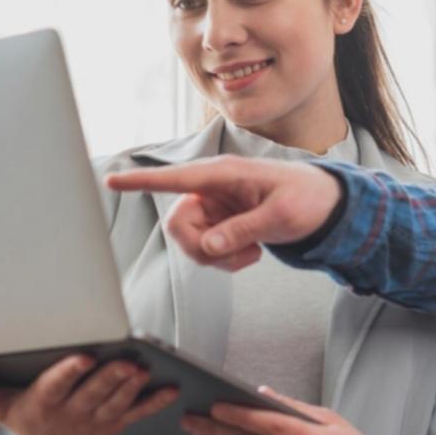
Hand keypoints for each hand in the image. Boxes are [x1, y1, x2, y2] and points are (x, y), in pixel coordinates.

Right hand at [0, 356, 178, 434]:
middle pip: (93, 394)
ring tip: (143, 369)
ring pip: (117, 403)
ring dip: (132, 388)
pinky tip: (171, 390)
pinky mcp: (117, 424)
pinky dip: (155, 403)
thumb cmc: (28, 423)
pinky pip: (138, 414)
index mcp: (44, 404)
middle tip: (126, 363)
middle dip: (110, 378)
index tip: (83, 357)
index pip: (57, 386)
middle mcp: (72, 413)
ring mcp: (97, 420)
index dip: (70, 373)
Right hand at [106, 156, 342, 271]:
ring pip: (190, 242)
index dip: (142, 181)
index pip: (176, 177)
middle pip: (178, 224)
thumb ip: (243, 230)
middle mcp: (212, 189)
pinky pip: (206, 250)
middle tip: (235, 254)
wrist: (324, 207)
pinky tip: (251, 251)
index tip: (111, 180)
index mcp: (225, 174)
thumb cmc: (306, 199)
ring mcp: (215, 208)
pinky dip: (226, 259)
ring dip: (218, 257)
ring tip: (252, 252)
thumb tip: (208, 246)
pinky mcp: (220, 224)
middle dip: (200, 248)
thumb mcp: (281, 216)